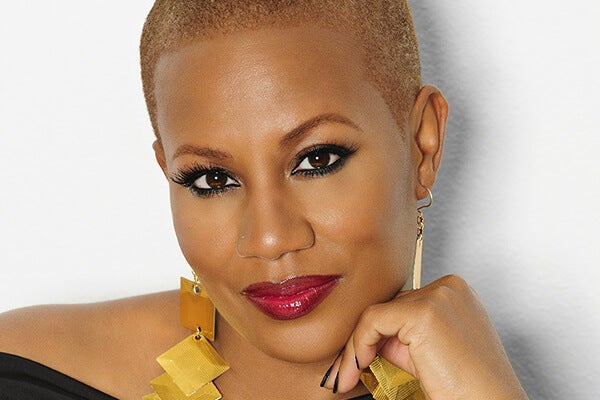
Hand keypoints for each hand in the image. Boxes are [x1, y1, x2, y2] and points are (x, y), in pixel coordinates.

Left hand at [322, 275, 527, 399]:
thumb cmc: (467, 388)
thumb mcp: (431, 352)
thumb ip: (405, 336)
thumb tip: (368, 337)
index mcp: (455, 293)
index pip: (402, 304)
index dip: (379, 335)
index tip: (358, 361)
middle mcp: (450, 287)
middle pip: (389, 307)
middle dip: (367, 341)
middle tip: (349, 370)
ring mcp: (438, 296)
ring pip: (376, 313)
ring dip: (356, 347)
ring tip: (347, 376)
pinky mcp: (423, 313)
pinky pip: (372, 321)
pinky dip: (356, 347)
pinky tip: (355, 370)